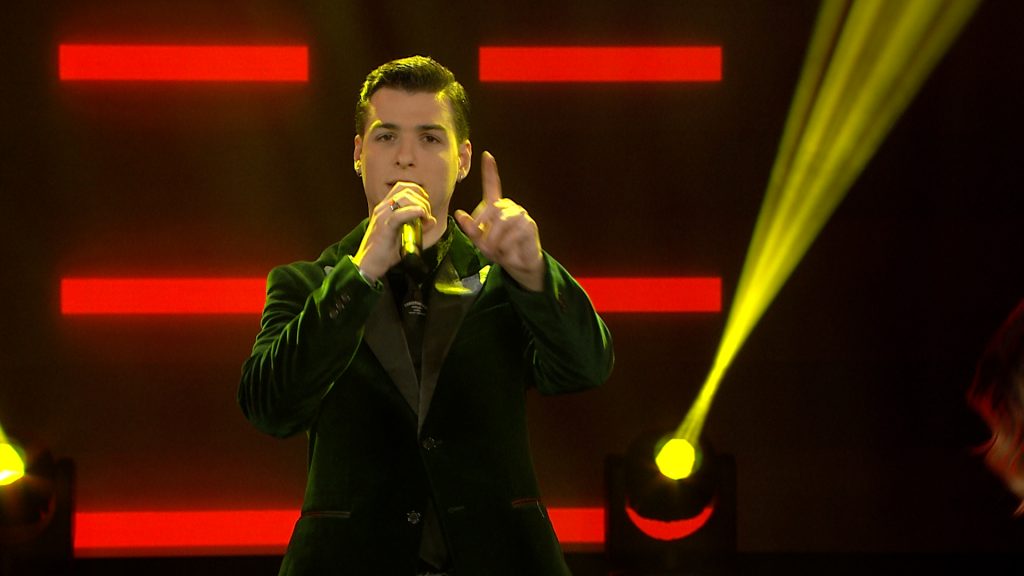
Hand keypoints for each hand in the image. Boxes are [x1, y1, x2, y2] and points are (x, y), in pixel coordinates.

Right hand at [353, 182, 437, 280]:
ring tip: (424, 219)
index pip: (404, 187)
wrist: (369, 264)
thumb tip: (433, 220)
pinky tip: (422, 216)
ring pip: (404, 198)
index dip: (419, 193)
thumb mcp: (405, 237)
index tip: (426, 207)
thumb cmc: (385, 252)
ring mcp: (382, 216)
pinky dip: (413, 212)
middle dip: (423, 200)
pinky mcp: (384, 226)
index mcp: (385, 207)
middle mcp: (383, 208)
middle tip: (427, 216)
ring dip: (420, 206)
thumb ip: (419, 227)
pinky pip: (399, 214)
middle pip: (407, 189)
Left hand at [455, 152, 543, 291]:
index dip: (489, 170)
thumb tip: (459, 214)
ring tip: (497, 251)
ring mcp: (520, 214)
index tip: (486, 155)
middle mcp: (509, 207)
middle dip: (484, 230)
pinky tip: (510, 251)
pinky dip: (506, 246)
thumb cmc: (499, 250)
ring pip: (501, 223)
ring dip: (495, 240)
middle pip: (491, 210)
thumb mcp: (480, 241)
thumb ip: (471, 229)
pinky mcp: (529, 225)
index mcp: (496, 207)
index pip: (493, 185)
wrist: (518, 264)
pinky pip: (512, 234)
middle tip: (484, 246)